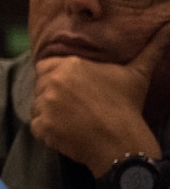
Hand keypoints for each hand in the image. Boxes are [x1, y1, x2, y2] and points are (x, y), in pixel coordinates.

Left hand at [31, 20, 169, 174]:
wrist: (120, 141)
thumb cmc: (127, 105)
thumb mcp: (138, 73)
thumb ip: (152, 48)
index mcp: (70, 64)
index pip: (47, 66)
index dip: (58, 77)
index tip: (75, 89)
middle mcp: (52, 81)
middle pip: (41, 85)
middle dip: (54, 93)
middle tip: (76, 106)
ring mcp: (44, 104)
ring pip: (38, 105)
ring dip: (50, 111)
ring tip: (75, 118)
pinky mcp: (41, 126)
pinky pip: (37, 126)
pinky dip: (49, 131)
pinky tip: (69, 131)